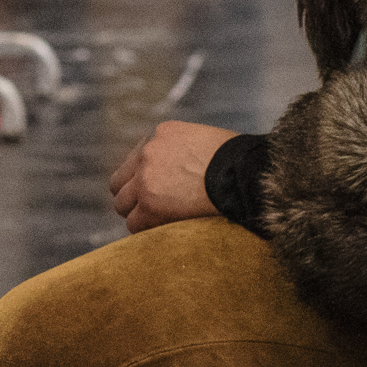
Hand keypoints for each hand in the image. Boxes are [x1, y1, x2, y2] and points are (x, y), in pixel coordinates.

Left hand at [108, 121, 235, 232]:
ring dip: (138, 214)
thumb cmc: (240, 163)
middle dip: (133, 196)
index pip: (137, 159)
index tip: (157, 190)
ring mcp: (145, 177)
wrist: (245, 176)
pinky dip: (147, 230)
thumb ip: (184, 151)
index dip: (144, 177)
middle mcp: (148, 152)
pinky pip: (135, 224)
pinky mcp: (149, 202)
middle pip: (120, 181)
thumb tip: (184, 171)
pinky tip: (164, 231)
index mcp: (162, 134)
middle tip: (151, 210)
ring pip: (123, 204)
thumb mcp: (207, 142)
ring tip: (160, 224)